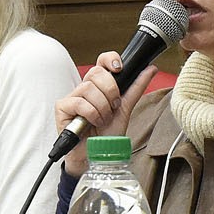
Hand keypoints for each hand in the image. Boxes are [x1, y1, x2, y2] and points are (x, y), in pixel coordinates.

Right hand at [53, 51, 158, 175]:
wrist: (97, 155)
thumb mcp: (125, 109)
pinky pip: (79, 102)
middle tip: (113, 107)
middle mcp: (85, 88)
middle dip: (110, 91)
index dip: (109, 59)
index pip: (101, 61)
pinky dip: (91, 114)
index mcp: (99, 86)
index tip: (119, 68)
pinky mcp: (62, 107)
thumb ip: (136, 88)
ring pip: (88, 88)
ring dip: (102, 107)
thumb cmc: (107, 134)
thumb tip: (151, 69)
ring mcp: (72, 97)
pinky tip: (92, 123)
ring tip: (102, 120)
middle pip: (96, 72)